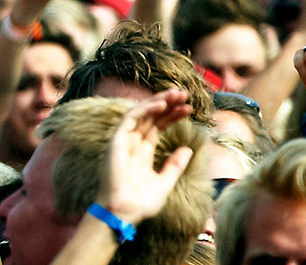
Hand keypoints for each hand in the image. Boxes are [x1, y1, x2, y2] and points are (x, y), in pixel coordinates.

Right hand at [96, 89, 195, 224]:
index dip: (172, 116)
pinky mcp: (116, 141)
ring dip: (158, 101)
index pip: (157, 126)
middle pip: (151, 117)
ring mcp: (123, 140)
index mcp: (142, 151)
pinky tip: (162, 104)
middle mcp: (132, 142)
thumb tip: (188, 149)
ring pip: (141, 113)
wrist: (125, 212)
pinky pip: (130, 119)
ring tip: (177, 94)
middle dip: (167, 103)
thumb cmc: (142, 202)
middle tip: (185, 94)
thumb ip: (175, 165)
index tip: (189, 108)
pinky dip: (145, 109)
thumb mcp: (165, 182)